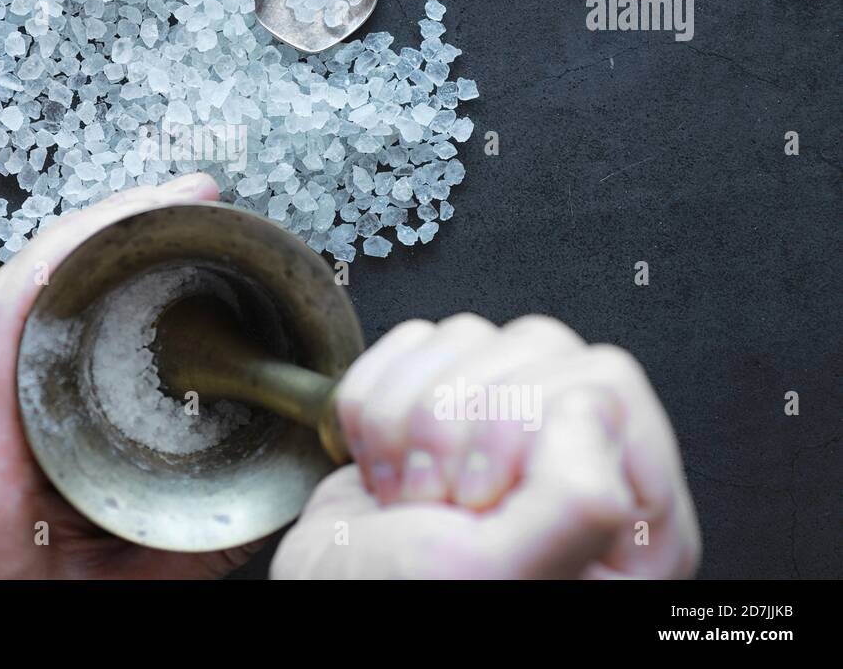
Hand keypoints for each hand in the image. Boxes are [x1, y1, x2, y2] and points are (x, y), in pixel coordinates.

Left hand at [0, 172, 260, 578]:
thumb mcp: (113, 590)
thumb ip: (195, 545)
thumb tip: (275, 491)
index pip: (9, 311)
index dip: (80, 241)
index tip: (153, 207)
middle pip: (14, 282)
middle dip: (104, 223)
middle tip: (184, 196)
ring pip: (8, 291)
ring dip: (84, 245)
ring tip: (159, 216)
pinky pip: (3, 318)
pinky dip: (61, 281)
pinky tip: (108, 266)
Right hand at [272, 314, 699, 578]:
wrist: (321, 603)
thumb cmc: (398, 612)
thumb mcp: (503, 573)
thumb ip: (578, 500)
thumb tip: (590, 404)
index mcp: (629, 510)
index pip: (600, 380)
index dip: (523, 423)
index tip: (482, 498)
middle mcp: (575, 459)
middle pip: (535, 348)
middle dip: (455, 420)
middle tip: (439, 501)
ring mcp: (504, 426)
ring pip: (471, 339)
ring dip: (409, 417)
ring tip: (409, 494)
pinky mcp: (440, 404)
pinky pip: (414, 344)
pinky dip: (375, 402)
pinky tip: (384, 468)